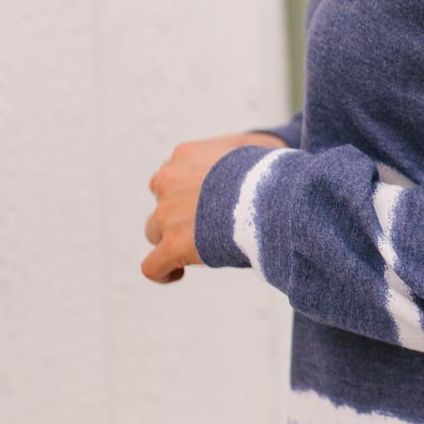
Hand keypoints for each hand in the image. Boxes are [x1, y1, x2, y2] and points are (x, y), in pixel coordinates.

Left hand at [141, 132, 284, 283]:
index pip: (175, 173)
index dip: (192, 191)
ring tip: (199, 250)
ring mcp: (167, 214)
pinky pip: (153, 267)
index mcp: (185, 155)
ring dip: (173, 239)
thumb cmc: (270, 173)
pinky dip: (164, 272)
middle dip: (179, 214)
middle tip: (210, 225)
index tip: (212, 202)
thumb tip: (251, 164)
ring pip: (156, 231)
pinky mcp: (172, 245)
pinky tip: (179, 273)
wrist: (270, 196)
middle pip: (162, 201)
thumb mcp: (251, 150)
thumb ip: (235, 155)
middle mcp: (168, 180)